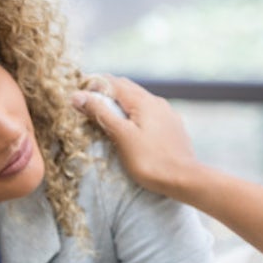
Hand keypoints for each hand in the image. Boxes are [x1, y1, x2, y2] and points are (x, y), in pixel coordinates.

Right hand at [72, 76, 198, 196]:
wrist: (185, 179)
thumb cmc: (150, 160)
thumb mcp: (121, 136)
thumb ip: (100, 113)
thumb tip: (77, 96)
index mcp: (143, 101)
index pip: (113, 83)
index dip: (94, 85)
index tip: (79, 94)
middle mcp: (157, 102)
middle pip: (127, 88)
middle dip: (107, 91)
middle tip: (89, 102)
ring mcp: (167, 114)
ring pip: (140, 100)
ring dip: (122, 102)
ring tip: (107, 114)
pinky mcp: (173, 127)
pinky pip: (150, 113)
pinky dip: (135, 113)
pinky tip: (132, 126)